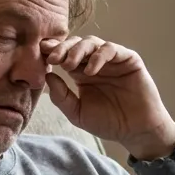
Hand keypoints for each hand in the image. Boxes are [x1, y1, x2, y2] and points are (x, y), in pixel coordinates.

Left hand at [43, 35, 174, 159]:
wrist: (135, 131)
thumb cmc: (108, 122)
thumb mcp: (77, 112)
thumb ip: (61, 96)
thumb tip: (47, 75)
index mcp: (80, 72)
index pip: (64, 55)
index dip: (52, 52)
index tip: (39, 55)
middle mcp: (95, 62)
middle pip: (75, 44)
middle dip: (62, 48)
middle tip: (52, 58)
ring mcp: (112, 60)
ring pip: (92, 42)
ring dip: (77, 50)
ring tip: (69, 65)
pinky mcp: (128, 59)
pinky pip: (111, 49)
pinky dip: (99, 56)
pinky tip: (90, 70)